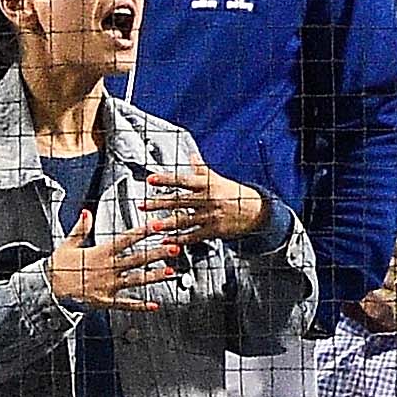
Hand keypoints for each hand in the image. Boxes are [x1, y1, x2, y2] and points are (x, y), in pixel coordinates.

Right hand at [45, 209, 177, 313]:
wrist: (49, 289)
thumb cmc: (59, 266)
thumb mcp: (68, 244)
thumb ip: (81, 228)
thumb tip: (87, 212)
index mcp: (100, 253)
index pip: (125, 239)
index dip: (142, 232)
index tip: (156, 226)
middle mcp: (107, 269)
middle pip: (136, 259)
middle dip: (156, 253)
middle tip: (174, 248)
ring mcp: (108, 285)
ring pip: (136, 280)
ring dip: (154, 276)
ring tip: (170, 272)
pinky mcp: (106, 300)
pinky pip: (126, 304)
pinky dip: (141, 306)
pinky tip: (155, 305)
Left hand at [146, 166, 267, 244]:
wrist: (254, 210)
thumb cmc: (231, 192)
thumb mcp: (217, 178)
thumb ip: (201, 168)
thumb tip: (191, 154)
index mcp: (205, 185)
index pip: (182, 180)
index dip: (166, 180)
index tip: (150, 179)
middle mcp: (207, 199)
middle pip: (179, 201)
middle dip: (159, 203)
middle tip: (142, 205)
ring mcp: (210, 216)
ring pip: (185, 220)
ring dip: (167, 224)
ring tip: (152, 226)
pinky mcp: (213, 231)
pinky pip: (194, 236)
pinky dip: (179, 240)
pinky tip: (167, 242)